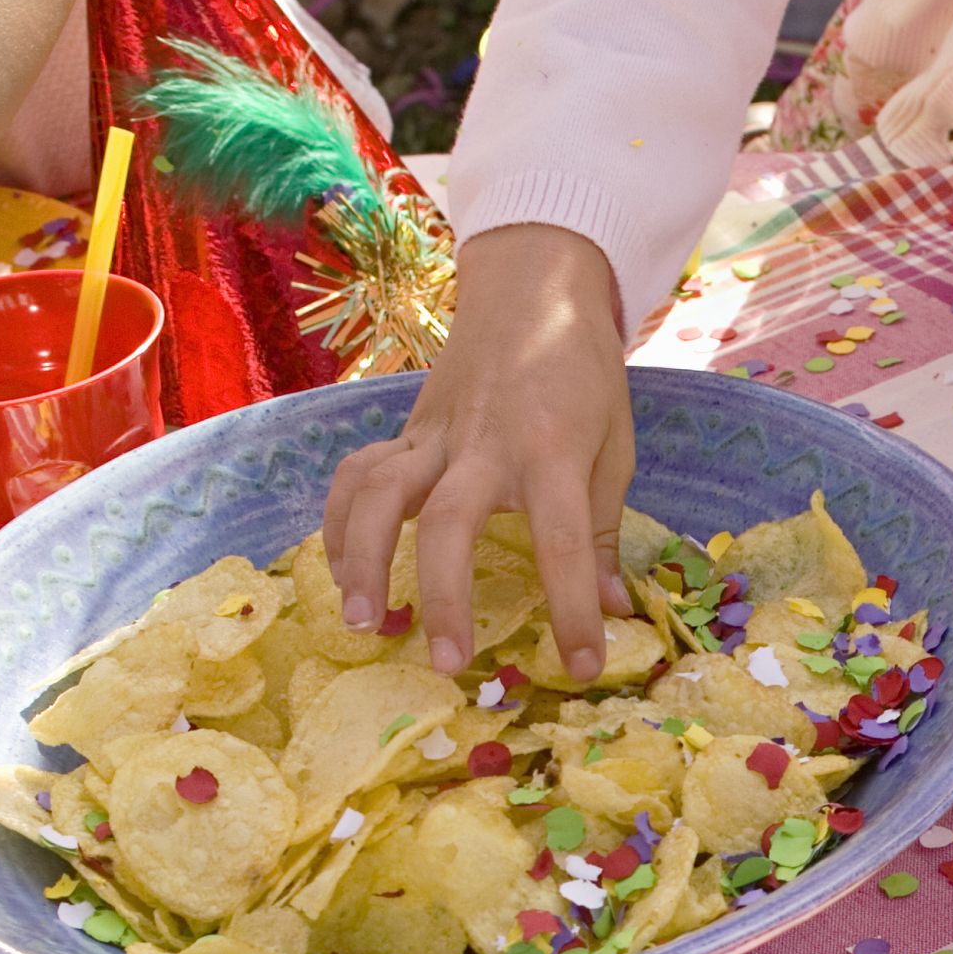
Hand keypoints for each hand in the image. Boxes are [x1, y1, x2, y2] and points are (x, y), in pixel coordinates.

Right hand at [323, 224, 631, 681]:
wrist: (532, 284)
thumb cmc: (582, 372)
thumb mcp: (614, 447)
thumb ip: (600, 532)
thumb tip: (610, 610)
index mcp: (552, 450)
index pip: (561, 542)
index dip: (572, 611)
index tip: (581, 669)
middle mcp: (484, 444)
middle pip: (446, 524)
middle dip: (445, 598)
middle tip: (447, 664)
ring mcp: (435, 434)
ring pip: (378, 496)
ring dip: (362, 562)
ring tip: (363, 624)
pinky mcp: (406, 429)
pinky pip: (357, 474)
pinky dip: (338, 522)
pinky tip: (340, 572)